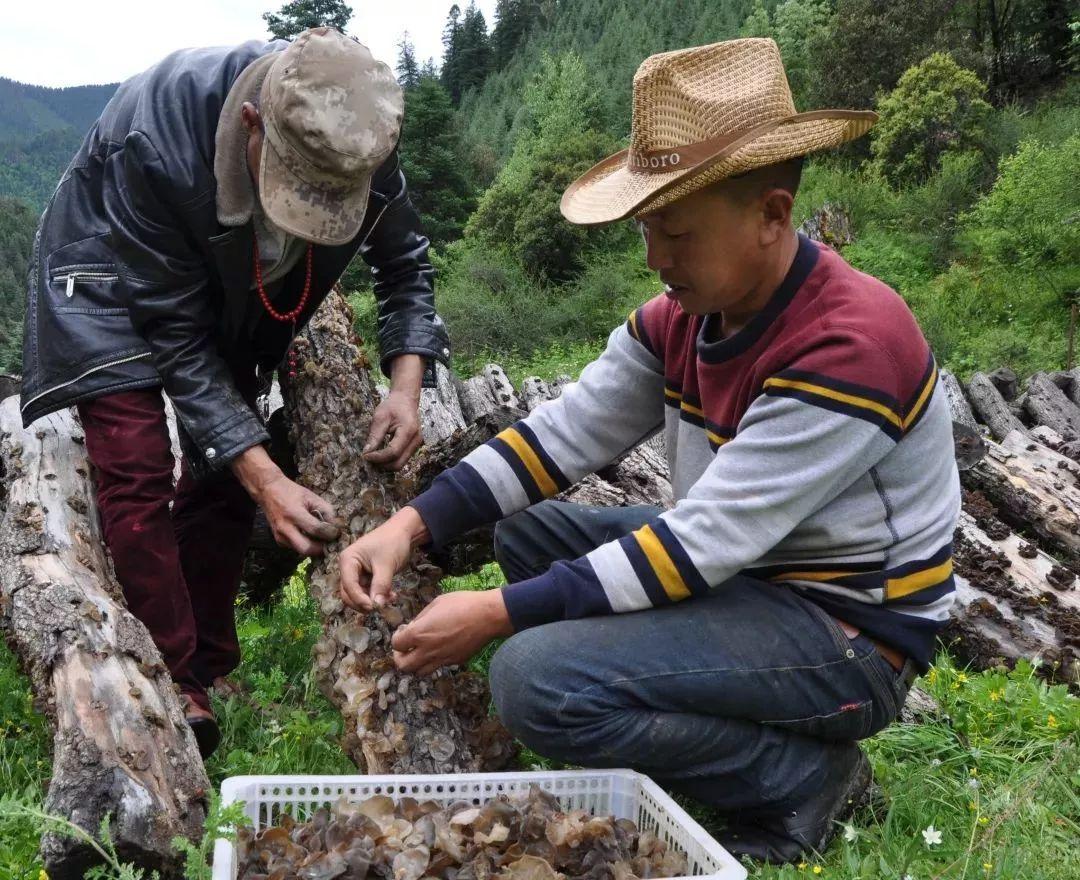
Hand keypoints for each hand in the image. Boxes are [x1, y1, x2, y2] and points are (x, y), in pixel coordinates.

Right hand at [257, 472, 339, 555]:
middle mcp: (285, 528)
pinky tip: (311, 537)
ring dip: (314, 548)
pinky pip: (296, 548)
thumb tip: (336, 526)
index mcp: (294, 514)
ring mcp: (280, 536)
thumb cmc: (291, 492)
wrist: (268, 491)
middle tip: (331, 543)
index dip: (330, 533)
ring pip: (302, 551)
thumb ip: (326, 511)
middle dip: (322, 549)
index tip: (337, 532)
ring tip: (322, 540)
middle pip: (307, 549)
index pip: (316, 530)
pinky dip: (306, 545)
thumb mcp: (311, 497)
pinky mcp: (279, 541)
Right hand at [338, 507, 428, 610]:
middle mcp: (349, 567)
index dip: (359, 599)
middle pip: (349, 593)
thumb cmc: (392, 542)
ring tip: (391, 599)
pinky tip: (392, 595)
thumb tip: (377, 606)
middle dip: (364, 602)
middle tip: (381, 607)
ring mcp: (357, 573)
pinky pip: (368, 592)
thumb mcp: (386, 565)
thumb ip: (380, 585)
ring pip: (359, 595)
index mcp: (348, 560)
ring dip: (373, 600)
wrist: (404, 532)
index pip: (348, 585)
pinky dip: (378, 596)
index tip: (374, 607)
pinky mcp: (366, 576)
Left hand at [364, 354, 424, 469]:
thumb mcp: (380, 417)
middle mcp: (416, 440)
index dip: (378, 457)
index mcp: (408, 430)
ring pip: (400, 464)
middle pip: (398, 463)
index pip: (393, 452)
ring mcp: (416, 445)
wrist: (406, 401)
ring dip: (385, 464)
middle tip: (368, 459)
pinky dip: (390, 461)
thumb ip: (374, 435)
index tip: (365, 456)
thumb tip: (366, 452)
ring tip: (373, 458)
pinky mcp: (413, 448)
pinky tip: (380, 455)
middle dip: (382, 464)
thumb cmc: (393, 406)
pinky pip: (401, 459)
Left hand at [391, 590, 512, 675]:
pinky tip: (440, 647)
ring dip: (416, 663)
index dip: (397, 638)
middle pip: (404, 666)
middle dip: (400, 658)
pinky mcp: (455, 662)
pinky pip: (438, 666)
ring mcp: (442, 659)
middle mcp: (428, 650)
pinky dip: (434, 660)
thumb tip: (413, 627)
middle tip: (405, 648)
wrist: (488, 616)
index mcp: (420, 633)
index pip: (397, 645)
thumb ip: (421, 618)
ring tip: (420, 651)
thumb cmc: (462, 604)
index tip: (403, 631)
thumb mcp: (436, 603)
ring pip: (420, 672)